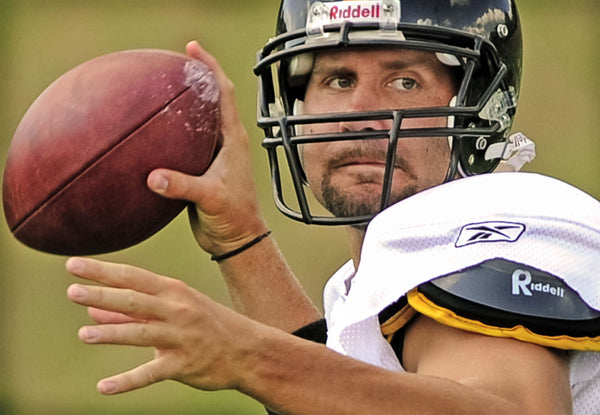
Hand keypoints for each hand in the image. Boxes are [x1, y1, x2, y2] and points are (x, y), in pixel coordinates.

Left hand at [66, 257, 261, 394]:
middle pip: (134, 301)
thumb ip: (131, 311)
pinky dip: (127, 381)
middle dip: (102, 294)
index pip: (133, 277)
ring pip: (141, 334)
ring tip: (84, 334)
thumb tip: (92, 309)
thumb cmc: (207, 324)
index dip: (102, 271)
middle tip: (72, 291)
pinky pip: (151, 373)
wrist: (247, 350)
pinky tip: (104, 388)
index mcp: (174, 292)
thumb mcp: (174, 309)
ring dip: (112, 333)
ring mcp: (181, 338)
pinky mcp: (183, 365)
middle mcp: (177, 310)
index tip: (74, 264)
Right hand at [147, 41, 267, 256]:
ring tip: (157, 91)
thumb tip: (153, 177)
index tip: (193, 49)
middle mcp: (224, 142)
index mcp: (233, 140)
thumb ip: (183, 186)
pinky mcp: (199, 170)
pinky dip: (170, 134)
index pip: (224, 94)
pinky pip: (183, 145)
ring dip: (182, 106)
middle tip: (171, 63)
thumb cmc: (234, 217)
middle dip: (194, 79)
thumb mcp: (210, 199)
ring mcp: (212, 156)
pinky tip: (151, 134)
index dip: (210, 68)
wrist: (236, 240)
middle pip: (210, 100)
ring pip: (196, 123)